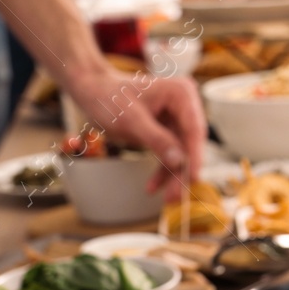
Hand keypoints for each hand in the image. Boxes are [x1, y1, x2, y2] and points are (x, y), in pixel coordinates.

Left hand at [65, 70, 205, 199]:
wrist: (93, 91)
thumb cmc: (109, 98)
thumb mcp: (131, 121)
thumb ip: (157, 140)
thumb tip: (179, 161)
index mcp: (181, 93)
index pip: (194, 129)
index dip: (195, 156)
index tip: (193, 178)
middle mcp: (184, 104)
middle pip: (190, 143)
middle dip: (182, 171)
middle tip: (176, 196)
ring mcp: (177, 117)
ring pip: (181, 152)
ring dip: (173, 175)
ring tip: (167, 198)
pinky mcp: (168, 128)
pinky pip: (170, 153)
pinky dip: (162, 170)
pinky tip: (153, 187)